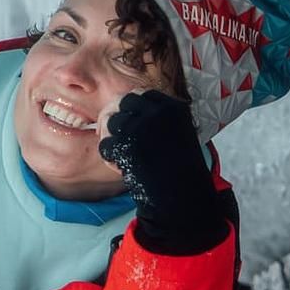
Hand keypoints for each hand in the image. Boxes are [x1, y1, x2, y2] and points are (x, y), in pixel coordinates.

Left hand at [97, 90, 226, 254]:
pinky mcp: (127, 145)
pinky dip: (108, 156)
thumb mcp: (178, 133)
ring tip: (120, 154)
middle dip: (113, 116)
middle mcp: (157, 112)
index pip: (141, 94)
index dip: (129, 106)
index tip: (126, 118)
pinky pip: (105, 144)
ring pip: (110, 122)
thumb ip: (156, 119)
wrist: (184, 196)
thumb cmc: (181, 169)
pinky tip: (119, 167)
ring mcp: (141, 126)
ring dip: (110, 137)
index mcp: (173, 107)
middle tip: (111, 133)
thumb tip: (121, 109)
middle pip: (121, 102)